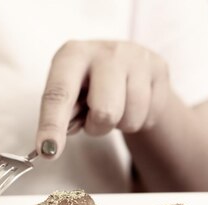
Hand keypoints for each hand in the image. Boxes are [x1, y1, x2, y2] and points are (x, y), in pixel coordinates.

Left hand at [36, 41, 169, 158]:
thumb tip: (52, 146)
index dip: (52, 125)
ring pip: (130, 119)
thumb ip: (60, 117)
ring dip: (120, 125)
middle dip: (97, 127)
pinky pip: (150, 116)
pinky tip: (133, 104)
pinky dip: (139, 120)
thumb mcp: (68, 94)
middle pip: (105, 112)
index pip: (59, 95)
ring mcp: (136, 57)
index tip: (47, 151)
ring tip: (115, 107)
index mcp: (72, 55)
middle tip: (94, 118)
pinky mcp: (160, 67)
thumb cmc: (88, 86)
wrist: (126, 64)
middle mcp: (105, 51)